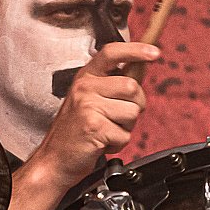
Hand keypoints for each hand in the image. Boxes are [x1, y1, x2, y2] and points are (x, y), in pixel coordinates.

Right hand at [29, 41, 159, 189]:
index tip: (154, 52)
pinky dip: (118, 144)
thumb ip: (115, 84)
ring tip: (106, 131)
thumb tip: (142, 66)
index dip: (136, 50)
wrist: (55, 159)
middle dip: (135, 106)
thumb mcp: (90, 99)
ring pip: (132, 112)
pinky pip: (125, 134)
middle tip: (117, 117)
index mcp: (85, 77)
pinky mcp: (94, 126)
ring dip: (125, 128)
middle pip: (132, 87)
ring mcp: (88, 106)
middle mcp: (85, 87)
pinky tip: (102, 143)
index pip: (112, 53)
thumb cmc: (75, 131)